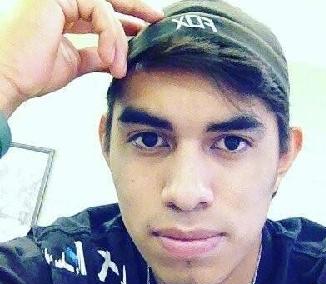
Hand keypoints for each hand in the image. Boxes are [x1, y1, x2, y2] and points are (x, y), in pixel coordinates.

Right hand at [0, 0, 162, 115]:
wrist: (10, 79)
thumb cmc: (32, 72)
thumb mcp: (75, 63)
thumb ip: (96, 56)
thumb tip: (116, 58)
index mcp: (64, 14)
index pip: (101, 11)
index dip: (126, 19)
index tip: (145, 30)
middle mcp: (61, 1)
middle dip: (136, 8)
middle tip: (156, 20)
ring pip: (106, 8)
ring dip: (119, 39)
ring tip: (119, 65)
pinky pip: (99, 10)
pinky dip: (109, 35)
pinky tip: (109, 57)